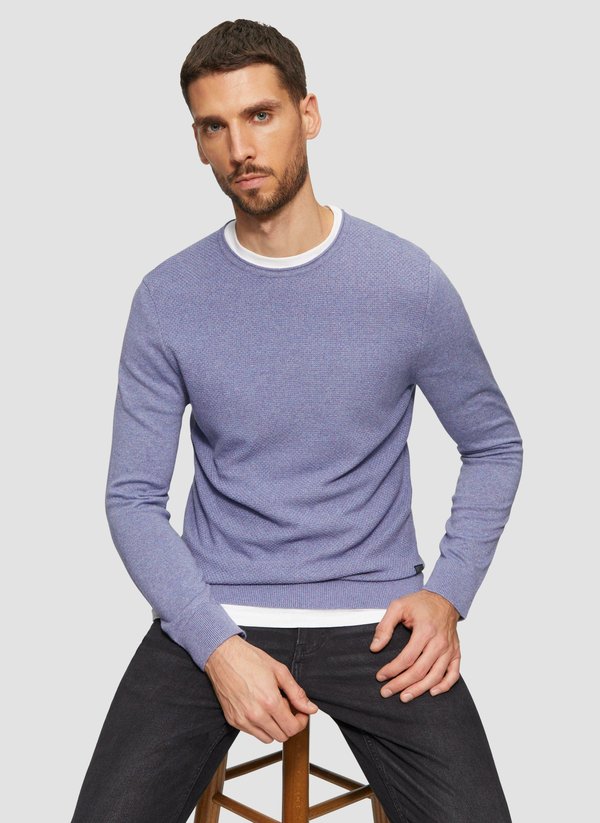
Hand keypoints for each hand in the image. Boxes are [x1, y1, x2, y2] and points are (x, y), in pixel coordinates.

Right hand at [204, 635, 318, 743]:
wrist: (223, 656)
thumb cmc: (249, 659)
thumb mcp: (279, 671)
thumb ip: (297, 693)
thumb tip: (311, 708)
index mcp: (270, 701)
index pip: (293, 728)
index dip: (301, 721)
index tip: (300, 712)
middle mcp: (256, 715)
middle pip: (282, 736)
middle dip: (289, 724)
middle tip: (286, 707)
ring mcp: (243, 720)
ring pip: (268, 739)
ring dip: (275, 727)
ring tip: (271, 707)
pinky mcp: (233, 721)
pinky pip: (252, 733)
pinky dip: (260, 726)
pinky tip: (259, 707)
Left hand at [369, 590, 460, 701]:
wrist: (445, 598)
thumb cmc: (421, 603)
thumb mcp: (398, 606)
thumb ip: (384, 626)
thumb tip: (375, 647)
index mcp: (425, 631)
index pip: (407, 658)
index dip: (392, 670)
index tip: (381, 676)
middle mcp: (439, 642)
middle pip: (420, 670)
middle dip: (401, 684)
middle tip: (386, 692)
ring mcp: (449, 649)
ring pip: (435, 676)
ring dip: (419, 690)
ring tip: (404, 697)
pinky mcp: (456, 653)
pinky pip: (453, 674)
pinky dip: (445, 686)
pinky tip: (432, 692)